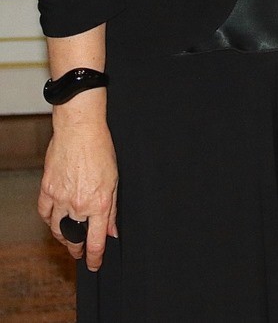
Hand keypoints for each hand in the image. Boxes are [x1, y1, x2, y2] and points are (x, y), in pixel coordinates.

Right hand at [37, 110, 118, 271]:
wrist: (80, 131)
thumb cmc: (101, 150)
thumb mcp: (115, 180)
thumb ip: (112, 208)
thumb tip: (112, 230)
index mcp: (98, 203)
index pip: (96, 240)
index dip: (95, 256)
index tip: (95, 264)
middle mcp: (78, 204)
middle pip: (74, 237)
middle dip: (77, 248)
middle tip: (79, 252)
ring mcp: (60, 198)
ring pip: (57, 228)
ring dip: (63, 236)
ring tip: (68, 237)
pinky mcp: (46, 189)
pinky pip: (45, 213)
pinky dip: (50, 219)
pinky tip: (54, 219)